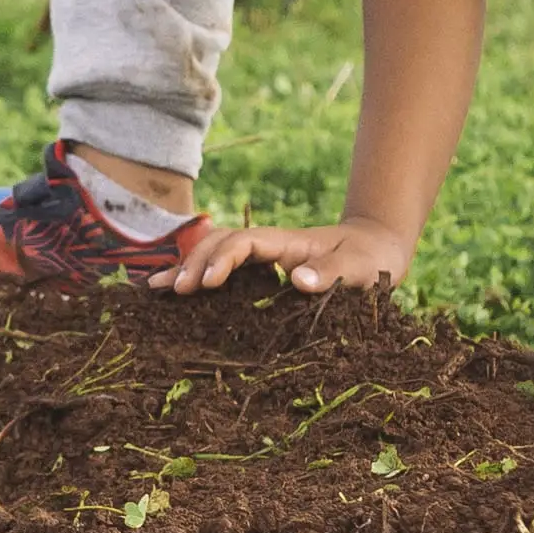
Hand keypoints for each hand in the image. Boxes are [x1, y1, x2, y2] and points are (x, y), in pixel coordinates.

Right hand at [160, 216, 413, 297]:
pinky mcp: (263, 270)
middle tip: (175, 290)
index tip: (207, 284)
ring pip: (215, 250)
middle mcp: (269, 245)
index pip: (245, 243)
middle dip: (195, 262)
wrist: (377, 247)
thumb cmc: (370, 258)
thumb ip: (332, 272)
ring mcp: (264, 256)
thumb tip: (299, 280)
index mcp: (288, 242)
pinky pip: (224, 267)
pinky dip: (198, 275)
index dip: (223, 259)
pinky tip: (174, 288)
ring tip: (156, 286)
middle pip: (220, 242)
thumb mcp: (360, 267)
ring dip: (188, 266)